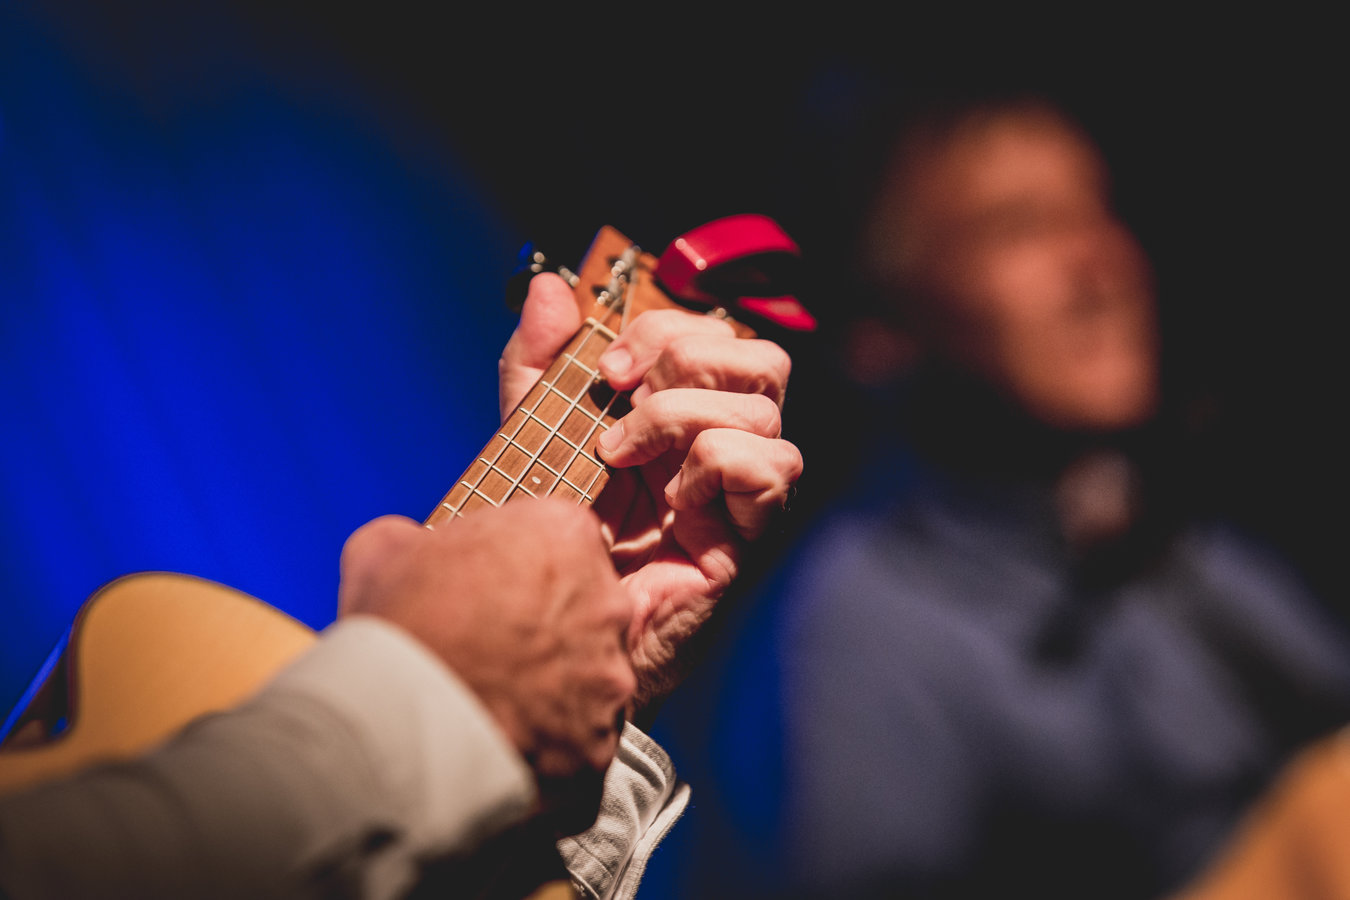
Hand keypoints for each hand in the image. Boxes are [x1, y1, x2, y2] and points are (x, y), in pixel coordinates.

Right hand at [337, 500, 634, 832]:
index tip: (499, 593)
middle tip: (500, 649)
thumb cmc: (395, 624)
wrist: (394, 716)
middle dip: (553, 628)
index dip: (529, 572)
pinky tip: (510, 738)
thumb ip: (417, 538)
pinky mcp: (600, 740)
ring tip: (501, 701)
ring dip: (559, 687)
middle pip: (590, 610)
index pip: (567, 546)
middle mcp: (605, 600)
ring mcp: (608, 674)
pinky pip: (584, 738)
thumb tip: (407, 547)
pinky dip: (554, 742)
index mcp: (566, 535)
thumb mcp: (387, 549)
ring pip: (593, 678)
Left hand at [500, 274, 802, 717]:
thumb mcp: (532, 431)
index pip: (718, 336)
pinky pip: (772, 469)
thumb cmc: (551, 535)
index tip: (608, 364)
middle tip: (625, 391)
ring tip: (623, 457)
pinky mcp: (747, 537)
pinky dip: (717, 468)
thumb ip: (537, 361)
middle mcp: (720, 446)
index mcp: (682, 413)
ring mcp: (739, 493)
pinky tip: (673, 501)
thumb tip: (547, 287)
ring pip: (764, 412)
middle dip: (689, 357)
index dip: (668, 327)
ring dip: (680, 418)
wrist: (551, 628)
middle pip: (764, 360)